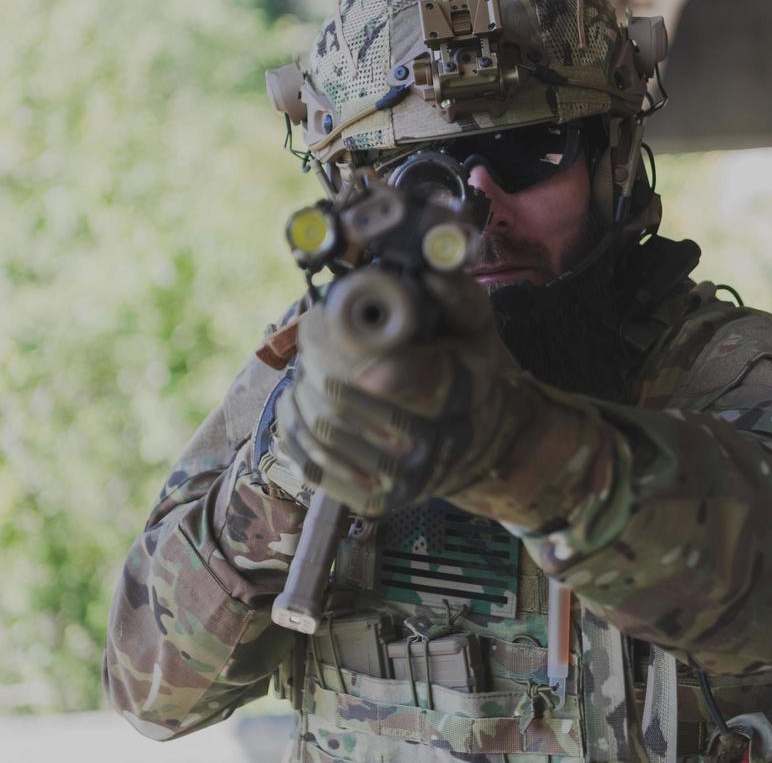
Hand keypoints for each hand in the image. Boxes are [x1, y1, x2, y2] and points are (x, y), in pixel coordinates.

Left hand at [268, 272, 523, 515]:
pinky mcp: (373, 501)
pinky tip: (298, 397)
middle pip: (352, 402)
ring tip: (305, 364)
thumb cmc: (467, 372)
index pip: (424, 383)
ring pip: (325, 429)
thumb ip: (453, 296)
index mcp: (464, 394)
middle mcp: (434, 446)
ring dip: (302, 388)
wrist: (478, 446)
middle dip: (318, 361)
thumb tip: (426, 270)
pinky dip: (293, 424)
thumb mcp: (474, 328)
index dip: (386, 367)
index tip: (352, 342)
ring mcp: (402, 480)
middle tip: (312, 334)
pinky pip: (313, 463)